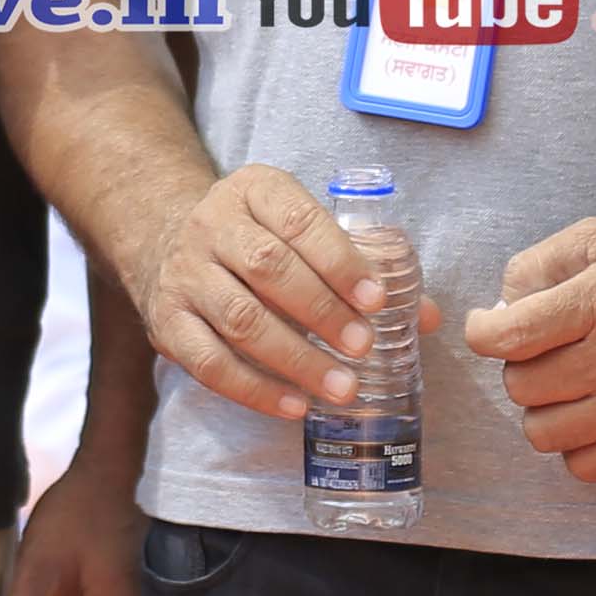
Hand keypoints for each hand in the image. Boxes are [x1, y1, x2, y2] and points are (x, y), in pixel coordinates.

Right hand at [124, 163, 416, 424]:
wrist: (165, 237)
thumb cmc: (257, 236)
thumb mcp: (297, 226)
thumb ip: (360, 264)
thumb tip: (430, 316)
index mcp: (253, 190)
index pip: (298, 220)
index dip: (340, 261)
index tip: (378, 299)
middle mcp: (212, 226)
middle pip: (268, 268)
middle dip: (322, 311)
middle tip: (363, 346)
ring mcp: (185, 275)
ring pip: (240, 319)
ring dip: (296, 358)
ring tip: (342, 387)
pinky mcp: (167, 323)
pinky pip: (211, 363)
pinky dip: (256, 390)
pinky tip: (295, 405)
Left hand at [461, 220, 595, 481]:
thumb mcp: (592, 242)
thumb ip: (535, 267)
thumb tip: (497, 315)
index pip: (509, 335)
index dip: (484, 331)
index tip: (490, 326)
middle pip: (520, 386)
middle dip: (522, 365)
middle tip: (550, 349)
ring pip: (541, 431)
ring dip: (546, 407)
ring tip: (571, 379)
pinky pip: (580, 465)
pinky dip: (576, 443)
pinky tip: (593, 410)